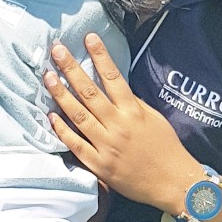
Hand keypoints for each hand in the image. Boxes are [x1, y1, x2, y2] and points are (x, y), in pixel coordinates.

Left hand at [44, 35, 196, 213]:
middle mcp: (118, 125)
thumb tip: (114, 87)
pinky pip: (76, 144)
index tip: (88, 38)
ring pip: (78, 115)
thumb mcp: (154, 118)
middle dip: (71, 69)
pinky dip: (62, 130)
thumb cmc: (166, 148)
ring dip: (61, 94)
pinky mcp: (99, 165)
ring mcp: (107, 145)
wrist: (173, 183)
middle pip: (89, 92)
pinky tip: (50, 115)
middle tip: (57, 50)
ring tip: (48, 77)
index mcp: (133, 111)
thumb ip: (133, 103)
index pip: (113, 77)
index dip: (100, 56)